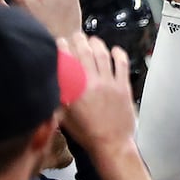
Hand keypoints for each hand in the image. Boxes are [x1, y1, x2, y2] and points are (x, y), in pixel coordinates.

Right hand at [57, 34, 135, 149]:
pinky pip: (122, 64)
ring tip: (92, 40)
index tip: (60, 42)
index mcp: (75, 89)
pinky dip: (118, 54)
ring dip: (96, 44)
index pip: (67, 61)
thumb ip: (59, 97)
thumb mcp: (64, 116)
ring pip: (102, 55)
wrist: (110, 143)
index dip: (63, 48)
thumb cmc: (86, 132)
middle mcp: (92, 82)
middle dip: (79, 40)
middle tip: (76, 36)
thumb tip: (55, 82)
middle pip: (85, 53)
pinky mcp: (124, 86)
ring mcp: (110, 83)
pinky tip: (114, 50)